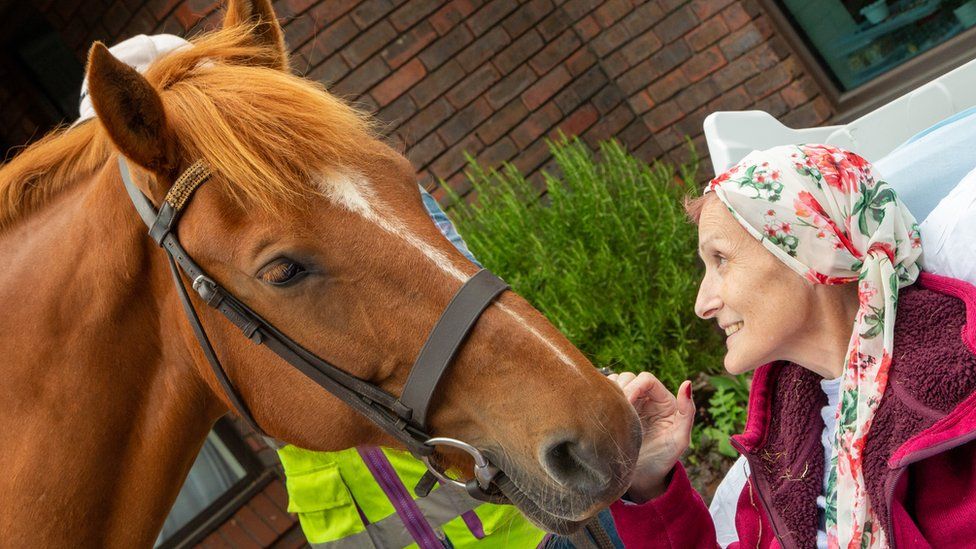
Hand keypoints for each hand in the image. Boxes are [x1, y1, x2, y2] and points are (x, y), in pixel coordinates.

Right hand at [609, 372, 694, 502]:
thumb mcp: (680, 438)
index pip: (646, 379)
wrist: (643, 478)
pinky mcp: (614, 411)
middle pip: (629, 377)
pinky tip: (602, 412)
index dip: (635, 386)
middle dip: (621, 390)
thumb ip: (688, 411)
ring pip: (615, 382)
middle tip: (616, 411)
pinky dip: (601, 398)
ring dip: (610, 392)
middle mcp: (645, 398)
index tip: (626, 405)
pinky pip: (605, 395)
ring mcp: (628, 404)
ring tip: (609, 412)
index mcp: (663, 400)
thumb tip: (686, 383)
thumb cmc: (664, 459)